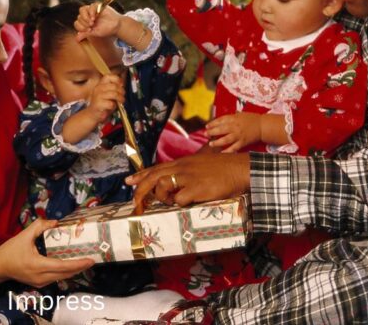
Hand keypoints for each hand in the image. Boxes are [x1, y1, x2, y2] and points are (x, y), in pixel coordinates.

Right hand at [0, 218, 93, 287]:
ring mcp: (40, 282)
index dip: (78, 264)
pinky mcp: (39, 283)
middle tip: (92, 259)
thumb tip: (56, 222)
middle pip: (66, 274)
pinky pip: (57, 278)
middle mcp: (40, 277)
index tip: (90, 260)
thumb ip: (40, 226)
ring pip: (62, 277)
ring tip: (85, 261)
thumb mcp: (24, 235)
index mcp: (37, 265)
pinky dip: (66, 272)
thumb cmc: (11, 250)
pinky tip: (72, 264)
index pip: (62, 266)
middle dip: (80, 267)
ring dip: (74, 270)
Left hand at [75, 3, 121, 41]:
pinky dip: (91, 12)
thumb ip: (85, 34)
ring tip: (92, 21)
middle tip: (91, 26)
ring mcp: (91, 10)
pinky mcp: (97, 6)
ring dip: (85, 16)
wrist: (116, 25)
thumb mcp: (94, 33)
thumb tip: (76, 39)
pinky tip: (95, 16)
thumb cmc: (106, 30)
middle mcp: (87, 16)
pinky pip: (90, 6)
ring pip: (82, 10)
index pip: (77, 23)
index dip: (80, 27)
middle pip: (79, 17)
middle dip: (84, 23)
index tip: (88, 30)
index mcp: (85, 23)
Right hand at [86, 74, 124, 123]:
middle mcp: (98, 88)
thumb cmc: (103, 104)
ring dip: (120, 98)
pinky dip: (114, 106)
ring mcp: (98, 96)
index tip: (121, 84)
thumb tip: (122, 85)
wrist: (93, 114)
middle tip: (123, 96)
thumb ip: (114, 88)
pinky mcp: (98, 104)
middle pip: (114, 86)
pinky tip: (112, 107)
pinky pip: (111, 103)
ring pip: (114, 94)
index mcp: (100, 84)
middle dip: (121, 91)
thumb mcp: (108, 93)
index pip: (108, 76)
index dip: (117, 79)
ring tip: (121, 101)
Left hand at [125, 152, 249, 213]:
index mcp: (182, 162)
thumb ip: (187, 171)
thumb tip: (176, 181)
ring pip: (162, 185)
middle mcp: (182, 168)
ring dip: (161, 196)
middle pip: (153, 177)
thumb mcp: (200, 164)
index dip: (140, 175)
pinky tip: (186, 203)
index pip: (156, 168)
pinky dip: (179, 204)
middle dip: (141, 189)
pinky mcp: (197, 189)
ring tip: (169, 201)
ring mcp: (188, 177)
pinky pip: (179, 199)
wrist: (239, 169)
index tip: (128, 181)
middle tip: (135, 201)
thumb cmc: (222, 168)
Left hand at [206, 113, 261, 152]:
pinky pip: (234, 148)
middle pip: (221, 129)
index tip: (207, 126)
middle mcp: (235, 127)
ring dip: (217, 142)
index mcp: (234, 118)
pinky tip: (222, 153)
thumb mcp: (240, 114)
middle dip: (212, 132)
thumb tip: (222, 119)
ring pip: (226, 139)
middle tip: (205, 134)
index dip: (213, 123)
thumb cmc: (252, 119)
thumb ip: (231, 116)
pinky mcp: (243, 142)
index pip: (221, 120)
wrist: (262, 126)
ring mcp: (239, 135)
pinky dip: (228, 151)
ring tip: (211, 144)